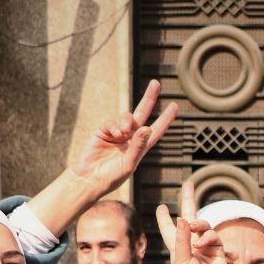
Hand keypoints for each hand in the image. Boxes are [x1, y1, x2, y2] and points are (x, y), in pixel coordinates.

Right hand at [66, 79, 176, 198]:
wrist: (89, 179)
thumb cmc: (111, 177)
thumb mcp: (128, 164)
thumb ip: (138, 146)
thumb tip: (147, 127)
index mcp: (140, 147)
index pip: (156, 130)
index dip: (165, 119)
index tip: (174, 106)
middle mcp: (130, 138)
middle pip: (142, 113)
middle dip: (149, 98)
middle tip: (156, 83)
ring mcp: (116, 133)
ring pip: (126, 117)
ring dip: (126, 121)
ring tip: (123, 132)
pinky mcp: (103, 131)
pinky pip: (111, 122)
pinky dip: (114, 126)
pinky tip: (115, 134)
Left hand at [156, 181, 230, 263]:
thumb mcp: (180, 261)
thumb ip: (181, 239)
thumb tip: (182, 218)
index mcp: (177, 248)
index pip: (169, 229)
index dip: (164, 218)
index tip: (161, 207)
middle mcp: (191, 245)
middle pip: (190, 217)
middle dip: (189, 200)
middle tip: (189, 184)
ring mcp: (205, 247)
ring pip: (202, 225)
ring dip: (198, 223)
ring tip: (193, 226)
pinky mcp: (218, 251)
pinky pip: (213, 235)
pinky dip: (207, 237)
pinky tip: (201, 244)